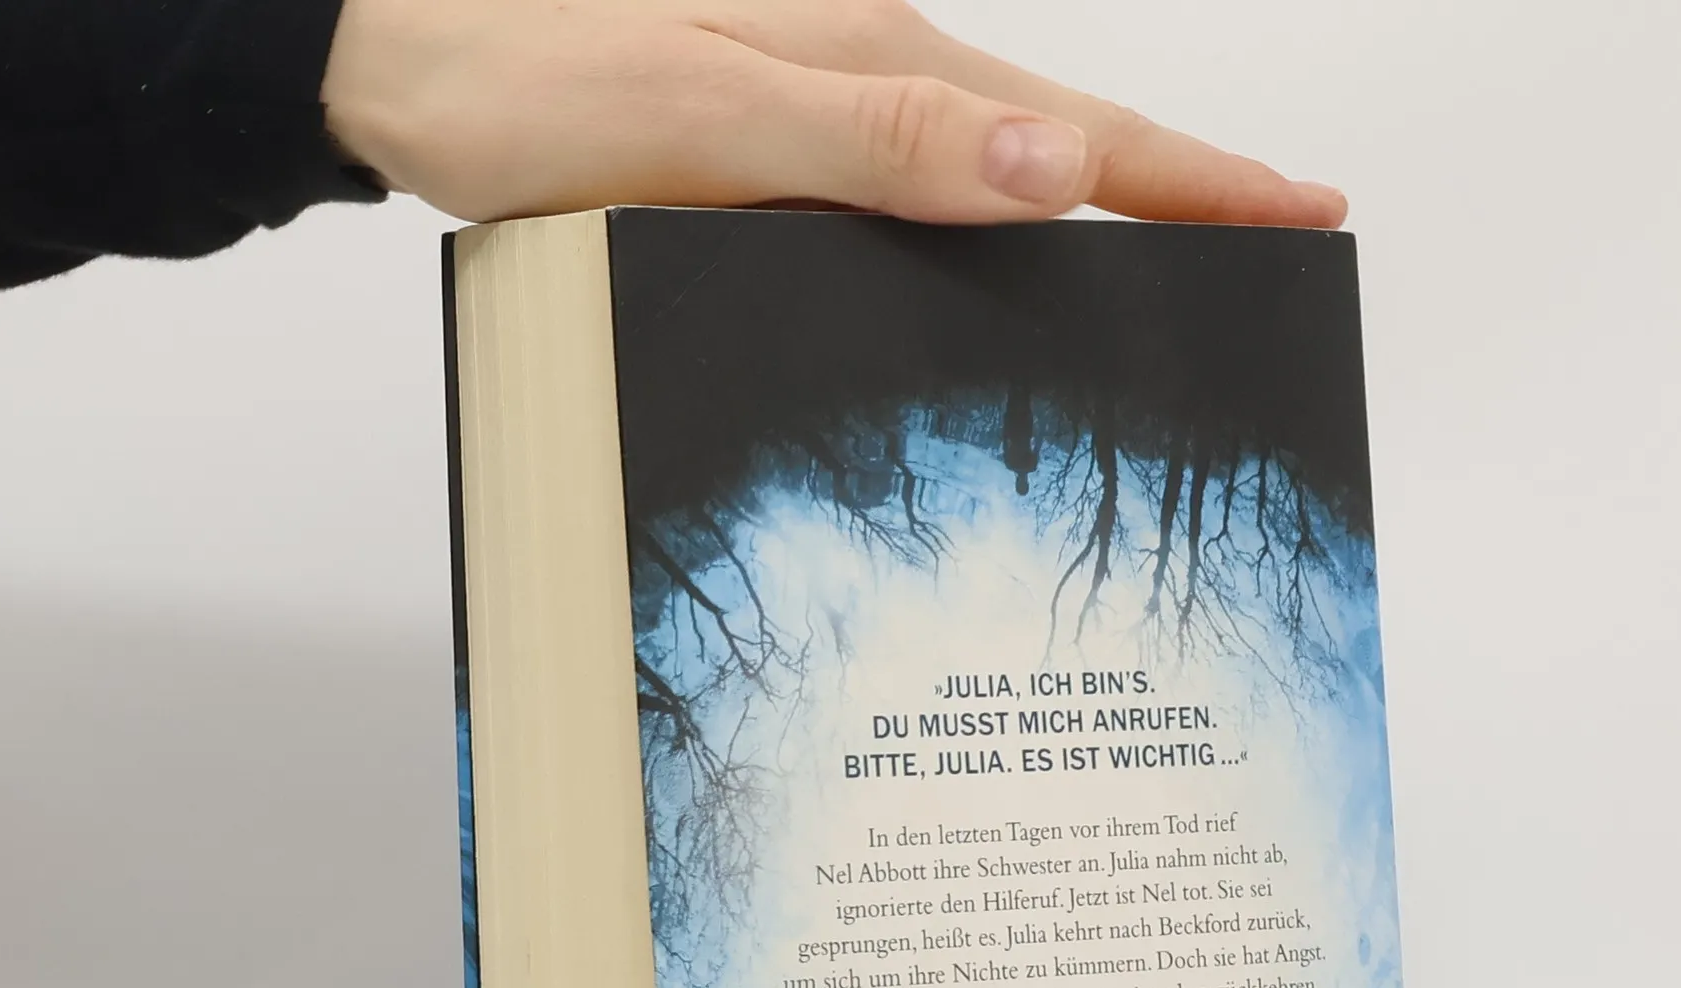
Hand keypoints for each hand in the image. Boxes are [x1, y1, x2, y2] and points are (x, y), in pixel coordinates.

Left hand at [322, 0, 1344, 228]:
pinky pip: (918, 172)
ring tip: (1178, 243)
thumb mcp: (697, 112)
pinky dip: (990, 208)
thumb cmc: (507, 78)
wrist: (377, 50)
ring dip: (1094, 196)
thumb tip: (1047, 168)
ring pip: (993, 154)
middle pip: (1058, 135)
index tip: (1304, 208)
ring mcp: (815, 91)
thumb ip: (870, 140)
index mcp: (869, 62)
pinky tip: (1000, 244)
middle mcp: (857, 67)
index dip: (1197, 175)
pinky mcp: (770, 125)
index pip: (1077, 131)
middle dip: (1180, 181)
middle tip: (1281, 230)